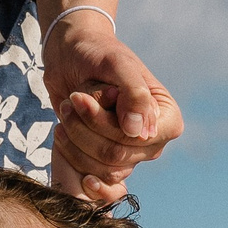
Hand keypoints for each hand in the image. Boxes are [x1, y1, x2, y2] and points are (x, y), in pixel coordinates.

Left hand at [43, 12, 181, 202]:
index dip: (103, 123)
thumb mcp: (117, 64)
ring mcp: (131, 155)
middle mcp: (152, 142)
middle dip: (84, 128)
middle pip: (116, 155)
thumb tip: (137, 133)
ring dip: (74, 137)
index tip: (80, 97)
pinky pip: (90, 174)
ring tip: (65, 107)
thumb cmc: (97, 53)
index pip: (136, 139)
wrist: (71, 56)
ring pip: (101, 168)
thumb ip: (134, 94)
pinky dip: (69, 152)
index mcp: (166, 120)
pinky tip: (61, 130)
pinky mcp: (108, 162)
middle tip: (70, 99)